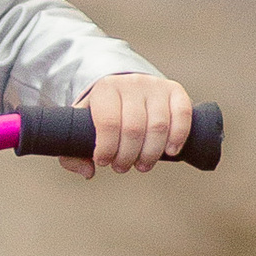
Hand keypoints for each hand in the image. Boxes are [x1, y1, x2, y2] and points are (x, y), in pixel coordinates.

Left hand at [67, 72, 191, 175]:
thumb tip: (89, 171)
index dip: (106, 148)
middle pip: (134, 128)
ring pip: (158, 126)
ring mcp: (155, 86)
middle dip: (127, 155)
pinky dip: (178, 136)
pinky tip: (170, 152)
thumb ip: (74, 153)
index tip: (103, 161)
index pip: (108, 122)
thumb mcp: (81, 127)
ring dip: (150, 153)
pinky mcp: (175, 91)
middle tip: (122, 167)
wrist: (125, 89)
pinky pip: (182, 114)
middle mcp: (131, 83)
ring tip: (142, 165)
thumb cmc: (102, 114)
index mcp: (105, 89)